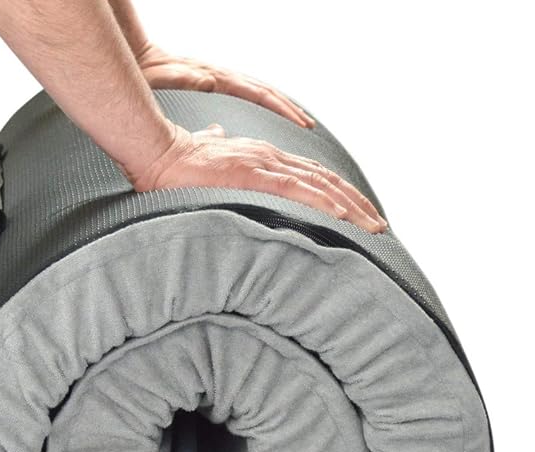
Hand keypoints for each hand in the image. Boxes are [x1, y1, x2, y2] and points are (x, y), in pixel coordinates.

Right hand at [131, 124, 386, 233]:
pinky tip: (343, 218)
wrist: (158, 154)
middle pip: (326, 182)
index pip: (312, 177)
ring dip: (351, 209)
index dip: (339, 194)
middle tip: (379, 225)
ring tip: (373, 228)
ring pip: (321, 187)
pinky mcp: (255, 177)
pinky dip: (324, 204)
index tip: (358, 212)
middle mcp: (272, 159)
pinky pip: (298, 192)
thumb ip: (216, 145)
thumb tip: (214, 137)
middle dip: (356, 205)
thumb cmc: (177, 163)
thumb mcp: (206, 154)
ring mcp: (266, 167)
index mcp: (264, 158)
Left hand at [137, 44, 314, 128]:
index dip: (281, 109)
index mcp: (219, 79)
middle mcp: (224, 76)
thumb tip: (210, 83)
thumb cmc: (153, 72)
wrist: (143, 58)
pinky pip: (249, 94)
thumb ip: (187, 80)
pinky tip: (270, 113)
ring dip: (281, 105)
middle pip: (267, 92)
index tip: (299, 122)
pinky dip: (265, 102)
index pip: (259, 95)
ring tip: (298, 120)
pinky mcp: (217, 82)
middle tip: (309, 126)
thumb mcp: (167, 77)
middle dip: (290, 109)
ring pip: (261, 91)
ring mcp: (222, 78)